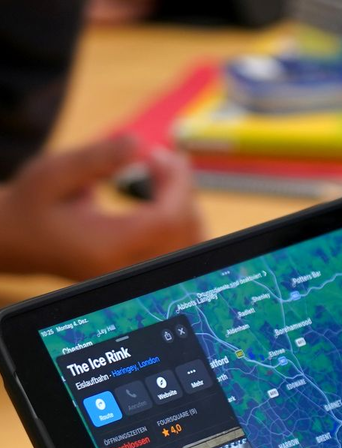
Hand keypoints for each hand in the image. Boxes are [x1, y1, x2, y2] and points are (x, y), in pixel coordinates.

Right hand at [0, 134, 202, 279]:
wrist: (19, 242)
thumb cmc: (33, 205)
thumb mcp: (54, 172)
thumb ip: (97, 159)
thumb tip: (138, 142)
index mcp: (106, 248)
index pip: (166, 221)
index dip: (177, 186)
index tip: (165, 154)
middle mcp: (127, 269)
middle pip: (183, 234)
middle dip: (182, 191)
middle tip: (161, 157)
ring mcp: (137, 276)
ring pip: (188, 245)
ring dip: (185, 205)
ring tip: (160, 172)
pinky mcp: (142, 273)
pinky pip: (180, 250)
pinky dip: (181, 221)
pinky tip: (162, 195)